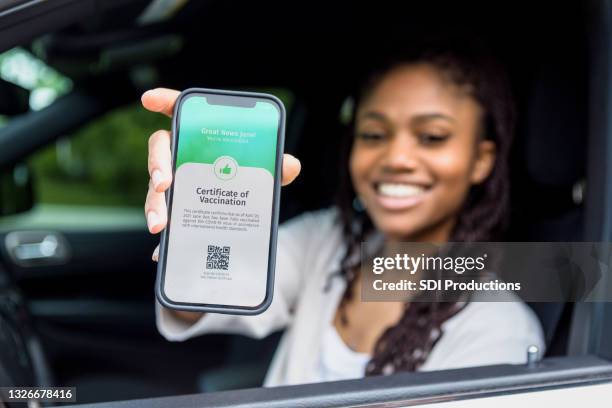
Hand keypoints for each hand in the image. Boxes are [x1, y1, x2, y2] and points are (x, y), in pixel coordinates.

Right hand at [142, 88, 300, 260]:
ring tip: (160, 225)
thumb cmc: (249, 177)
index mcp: (200, 135)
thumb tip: (290, 165)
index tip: (148, 99)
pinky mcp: (177, 209)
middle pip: (160, 151)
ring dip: (154, 206)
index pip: (179, 111)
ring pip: (155, 189)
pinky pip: (167, 221)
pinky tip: (163, 253)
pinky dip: (164, 240)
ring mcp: (176, 183)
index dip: (163, 101)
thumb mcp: (264, 171)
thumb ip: (277, 165)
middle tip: (163, 184)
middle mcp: (182, 155)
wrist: (247, 210)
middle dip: (156, 165)